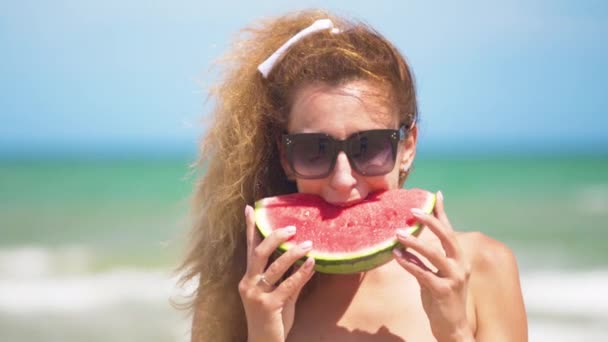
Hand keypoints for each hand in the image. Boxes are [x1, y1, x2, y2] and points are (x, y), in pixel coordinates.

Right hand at [238, 205, 315, 341]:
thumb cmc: (272, 320)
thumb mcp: (279, 296)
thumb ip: (288, 279)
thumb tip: (304, 261)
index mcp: (248, 279)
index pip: (250, 249)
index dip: (250, 228)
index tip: (250, 208)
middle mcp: (248, 284)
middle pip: (259, 253)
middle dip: (275, 237)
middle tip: (292, 227)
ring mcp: (257, 295)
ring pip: (274, 267)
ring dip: (293, 254)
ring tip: (309, 244)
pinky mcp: (268, 306)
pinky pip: (288, 285)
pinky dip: (302, 273)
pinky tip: (312, 264)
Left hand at [393, 191, 473, 341]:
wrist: (452, 328)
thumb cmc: (441, 299)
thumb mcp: (435, 275)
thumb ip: (426, 259)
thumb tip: (408, 242)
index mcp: (460, 259)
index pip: (450, 231)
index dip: (443, 212)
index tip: (435, 195)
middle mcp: (460, 265)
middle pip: (446, 237)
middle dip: (431, 221)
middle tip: (413, 210)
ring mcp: (454, 278)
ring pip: (434, 254)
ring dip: (414, 242)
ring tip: (398, 233)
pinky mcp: (443, 291)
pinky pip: (423, 273)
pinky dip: (409, 263)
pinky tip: (396, 256)